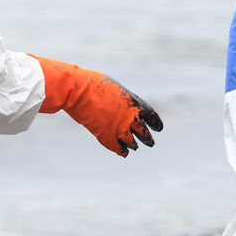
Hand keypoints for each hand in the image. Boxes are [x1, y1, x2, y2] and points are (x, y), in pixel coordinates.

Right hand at [30, 55, 163, 156]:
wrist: (77, 90)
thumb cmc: (92, 84)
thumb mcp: (116, 89)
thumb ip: (124, 101)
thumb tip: (125, 107)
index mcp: (136, 104)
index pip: (153, 118)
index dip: (156, 124)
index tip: (158, 129)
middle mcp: (132, 119)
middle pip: (145, 134)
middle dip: (148, 139)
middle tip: (150, 143)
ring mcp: (120, 130)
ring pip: (133, 144)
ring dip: (134, 145)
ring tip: (134, 146)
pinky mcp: (108, 138)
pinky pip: (120, 150)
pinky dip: (122, 151)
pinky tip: (122, 151)